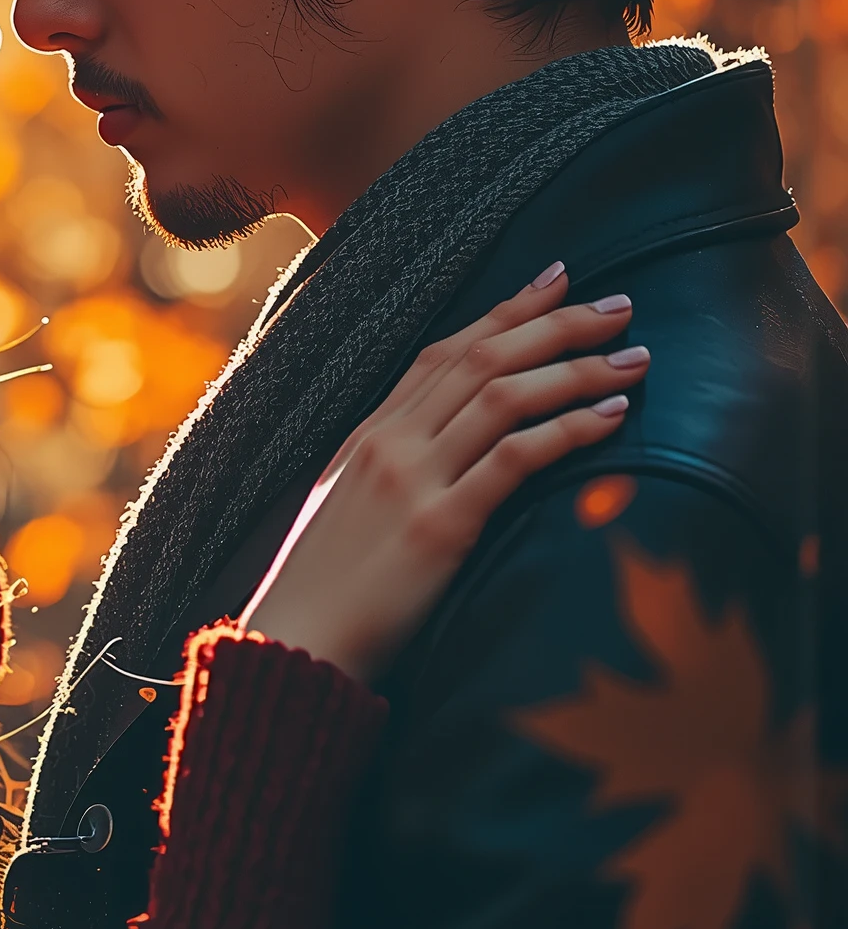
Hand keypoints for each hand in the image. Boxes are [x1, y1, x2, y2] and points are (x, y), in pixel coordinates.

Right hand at [240, 262, 646, 683]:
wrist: (292, 648)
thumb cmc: (323, 592)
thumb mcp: (345, 509)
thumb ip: (390, 470)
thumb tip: (444, 452)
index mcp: (367, 433)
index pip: (446, 350)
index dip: (507, 309)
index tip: (558, 279)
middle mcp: (390, 443)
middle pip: (485, 357)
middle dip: (560, 324)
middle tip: (621, 307)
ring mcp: (413, 480)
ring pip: (505, 395)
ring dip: (578, 370)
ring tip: (635, 360)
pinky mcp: (440, 526)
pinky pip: (515, 458)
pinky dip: (569, 430)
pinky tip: (610, 419)